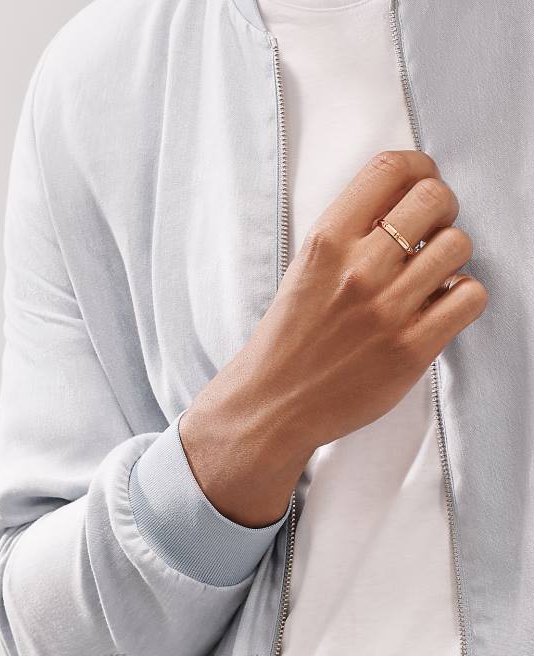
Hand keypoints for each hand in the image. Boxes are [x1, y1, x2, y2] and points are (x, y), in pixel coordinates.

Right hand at [179, 151, 487, 526]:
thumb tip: (399, 204)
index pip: (388, 169)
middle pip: (434, 198)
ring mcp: (387, 310)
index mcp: (325, 242)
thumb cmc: (288, 337)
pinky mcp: (412, 348)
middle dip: (441, 207)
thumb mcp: (303, 270)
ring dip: (451, 254)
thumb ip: (348, 235)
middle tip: (430, 228)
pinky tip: (437, 304)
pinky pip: (469, 296)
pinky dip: (461, 295)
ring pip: (459, 244)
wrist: (275, 400)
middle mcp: (358, 270)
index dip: (419, 166)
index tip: (422, 179)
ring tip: (431, 273)